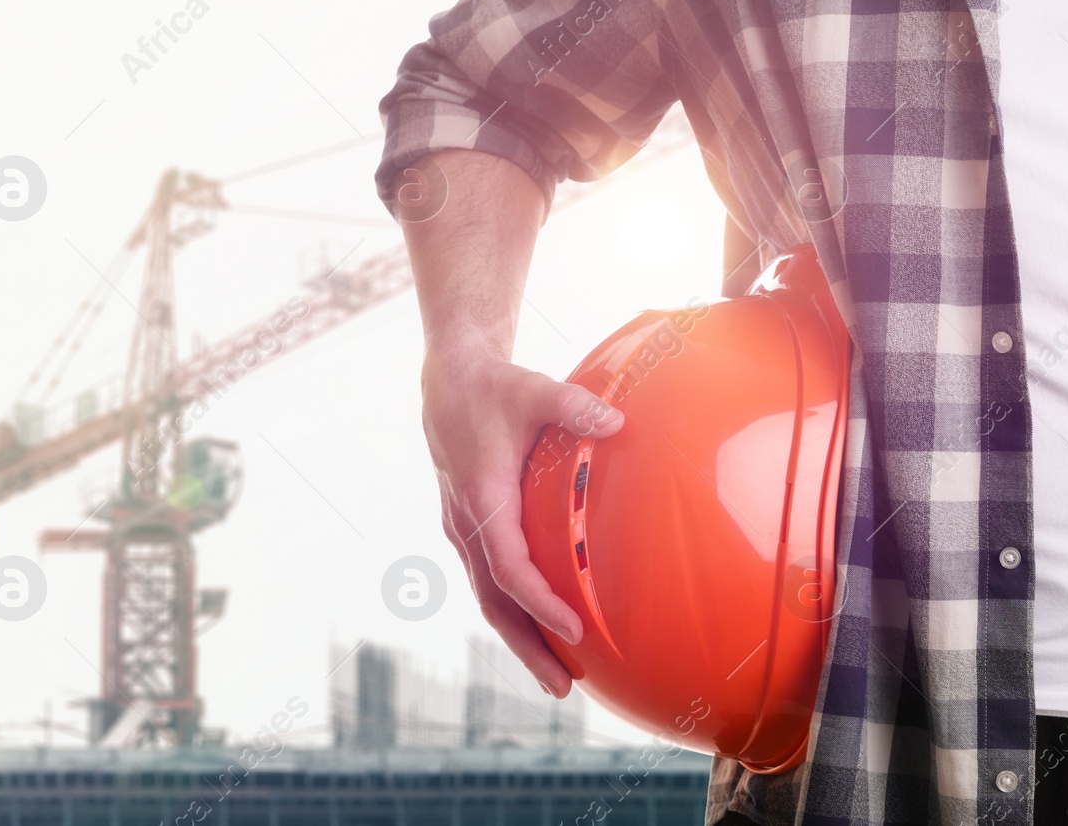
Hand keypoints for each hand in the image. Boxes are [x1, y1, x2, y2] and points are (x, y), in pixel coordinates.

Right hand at [421, 354, 622, 697]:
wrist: (450, 381)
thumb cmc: (495, 387)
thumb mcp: (535, 389)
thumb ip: (574, 407)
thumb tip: (617, 423)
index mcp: (482, 500)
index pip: (509, 569)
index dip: (540, 604)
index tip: (575, 631)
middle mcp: (466, 524)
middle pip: (494, 603)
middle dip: (527, 648)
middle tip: (563, 686)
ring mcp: (464, 529)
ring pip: (489, 598)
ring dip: (520, 639)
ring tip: (557, 678)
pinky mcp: (471, 527)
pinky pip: (491, 581)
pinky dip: (515, 612)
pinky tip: (544, 631)